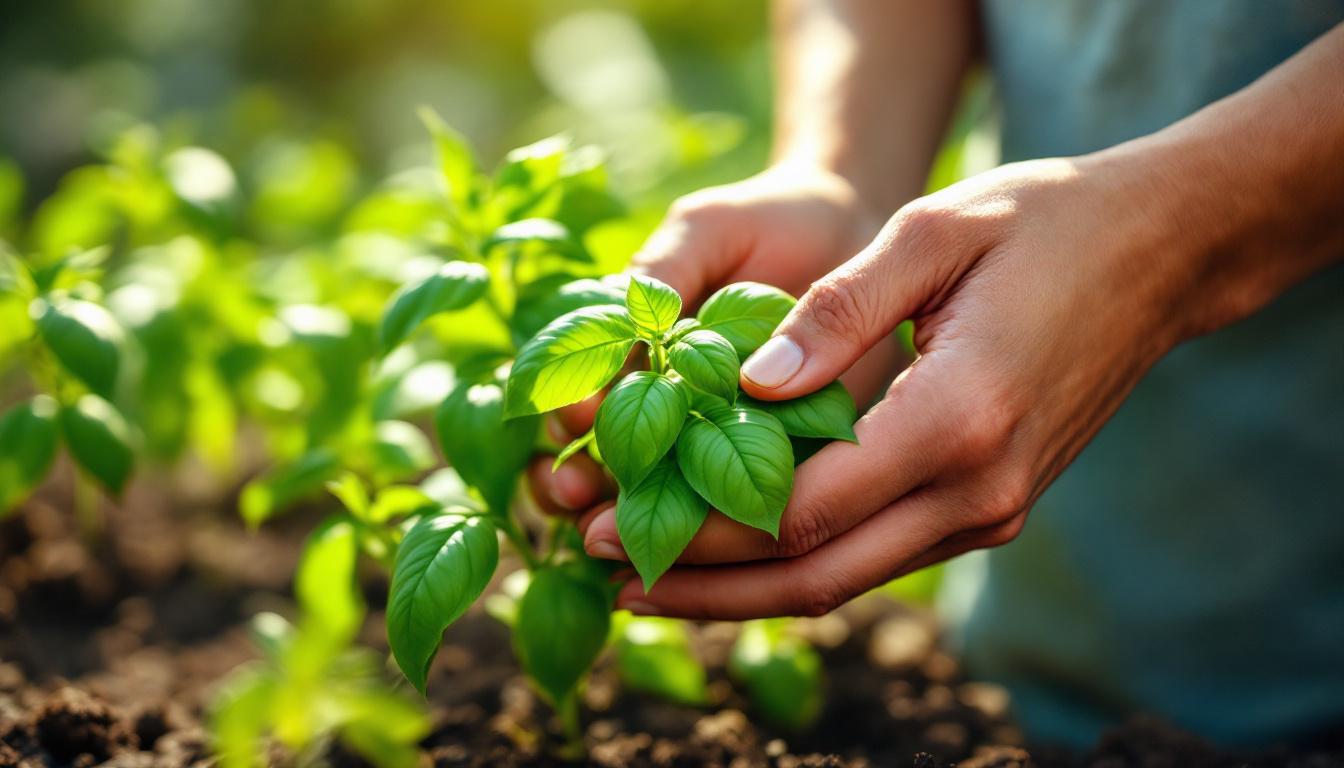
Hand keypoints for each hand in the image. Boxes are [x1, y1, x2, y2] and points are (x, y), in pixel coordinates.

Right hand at [529, 163, 902, 515]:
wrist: (859, 238)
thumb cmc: (768, 223)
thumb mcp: (706, 229)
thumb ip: (662, 271)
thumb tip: (623, 328)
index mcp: (633, 355)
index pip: (581, 396)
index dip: (569, 415)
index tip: (572, 421)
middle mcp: (664, 408)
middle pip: (599, 465)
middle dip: (577, 487)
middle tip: (576, 496)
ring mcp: (715, 446)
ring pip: (656, 501)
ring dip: (628, 520)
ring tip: (615, 533)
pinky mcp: (776, 468)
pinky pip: (735, 513)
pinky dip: (712, 538)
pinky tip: (701, 551)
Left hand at [585, 150, 1229, 618]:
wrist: (1158, 253)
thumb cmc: (1043, 224)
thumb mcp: (932, 232)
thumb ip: (837, 312)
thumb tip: (746, 383)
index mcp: (959, 420)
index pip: (802, 508)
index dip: (698, 525)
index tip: (611, 520)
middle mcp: (980, 489)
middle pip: (816, 574)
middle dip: (705, 581)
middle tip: (610, 569)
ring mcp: (993, 509)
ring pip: (847, 581)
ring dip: (747, 587)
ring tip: (652, 574)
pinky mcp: (991, 506)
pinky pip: (878, 556)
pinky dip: (801, 560)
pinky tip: (738, 548)